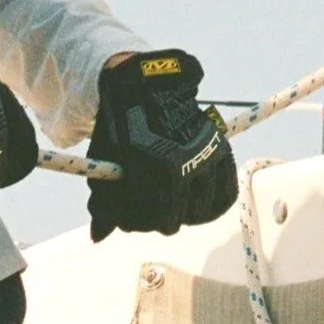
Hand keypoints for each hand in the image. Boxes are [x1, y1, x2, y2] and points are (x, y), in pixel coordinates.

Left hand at [85, 50, 237, 240]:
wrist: (145, 87)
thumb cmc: (120, 126)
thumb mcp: (105, 161)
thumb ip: (103, 202)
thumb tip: (97, 237)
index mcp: (151, 169)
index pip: (140, 219)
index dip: (127, 221)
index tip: (121, 215)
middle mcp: (184, 166)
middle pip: (169, 222)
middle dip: (151, 219)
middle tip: (143, 206)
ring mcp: (206, 160)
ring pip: (197, 214)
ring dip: (180, 214)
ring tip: (168, 203)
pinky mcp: (222, 154)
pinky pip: (225, 196)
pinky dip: (211, 205)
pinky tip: (195, 201)